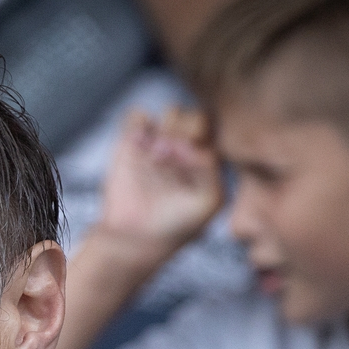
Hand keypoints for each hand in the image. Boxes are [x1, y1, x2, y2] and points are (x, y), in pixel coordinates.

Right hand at [91, 107, 223, 270]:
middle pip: (196, 116)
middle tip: (172, 152)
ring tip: (157, 156)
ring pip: (173, 111)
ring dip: (167, 128)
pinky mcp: (131, 142)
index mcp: (206, 160)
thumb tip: (194, 145)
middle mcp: (185, 148)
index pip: (217, 134)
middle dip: (188, 129)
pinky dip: (140, 125)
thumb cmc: (175, 225)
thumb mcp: (208, 203)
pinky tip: (140, 147)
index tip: (189, 161)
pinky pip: (138, 115)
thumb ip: (213, 171)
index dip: (205, 142)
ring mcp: (158, 143)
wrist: (134, 237)